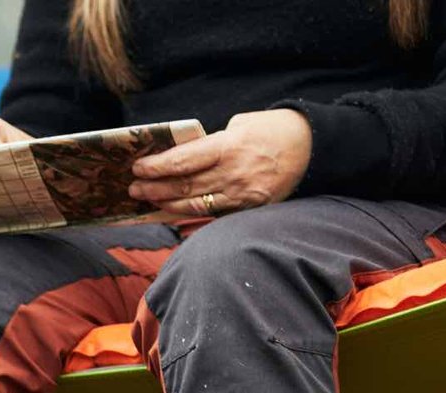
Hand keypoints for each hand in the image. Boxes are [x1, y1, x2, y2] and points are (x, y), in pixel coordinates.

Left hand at [131, 109, 312, 213]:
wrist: (312, 146)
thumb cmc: (272, 129)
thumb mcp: (240, 125)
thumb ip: (212, 143)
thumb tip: (184, 156)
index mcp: (229, 146)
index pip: (183, 161)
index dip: (157, 167)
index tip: (137, 168)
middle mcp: (234, 173)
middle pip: (185, 185)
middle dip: (155, 188)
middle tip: (134, 190)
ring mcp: (243, 194)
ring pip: (197, 204)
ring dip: (168, 204)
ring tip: (149, 201)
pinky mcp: (251, 208)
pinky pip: (215, 214)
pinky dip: (192, 214)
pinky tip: (175, 212)